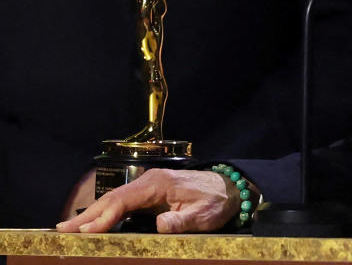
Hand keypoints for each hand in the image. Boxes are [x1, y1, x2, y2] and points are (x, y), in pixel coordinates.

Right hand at [56, 169, 243, 233]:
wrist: (229, 189)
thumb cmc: (216, 201)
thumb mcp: (204, 215)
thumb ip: (183, 221)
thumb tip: (160, 225)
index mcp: (159, 183)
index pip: (124, 199)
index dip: (104, 216)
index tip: (86, 231)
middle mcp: (149, 181)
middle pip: (113, 198)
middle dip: (88, 215)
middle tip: (61, 231)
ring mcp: (148, 186)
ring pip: (114, 200)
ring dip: (92, 214)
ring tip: (68, 229)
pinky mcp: (149, 193)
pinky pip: (122, 203)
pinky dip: (105, 213)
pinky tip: (92, 224)